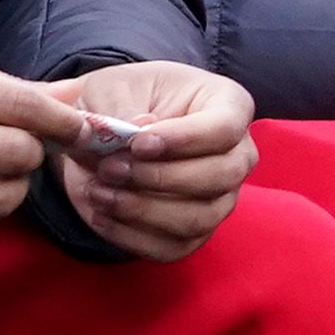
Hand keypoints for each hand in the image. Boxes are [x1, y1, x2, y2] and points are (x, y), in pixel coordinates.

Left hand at [54, 61, 258, 262]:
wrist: (101, 132)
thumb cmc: (119, 98)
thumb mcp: (113, 87)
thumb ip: (123, 107)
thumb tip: (138, 129)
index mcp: (227, 105)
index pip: (226, 128)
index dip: (185, 140)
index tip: (138, 143)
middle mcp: (236, 155)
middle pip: (221, 176)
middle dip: (160, 177)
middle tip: (110, 167)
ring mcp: (219, 198)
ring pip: (198, 218)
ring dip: (142, 209)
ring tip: (99, 191)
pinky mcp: (194, 232)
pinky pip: (172, 247)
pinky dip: (131, 236)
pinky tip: (100, 213)